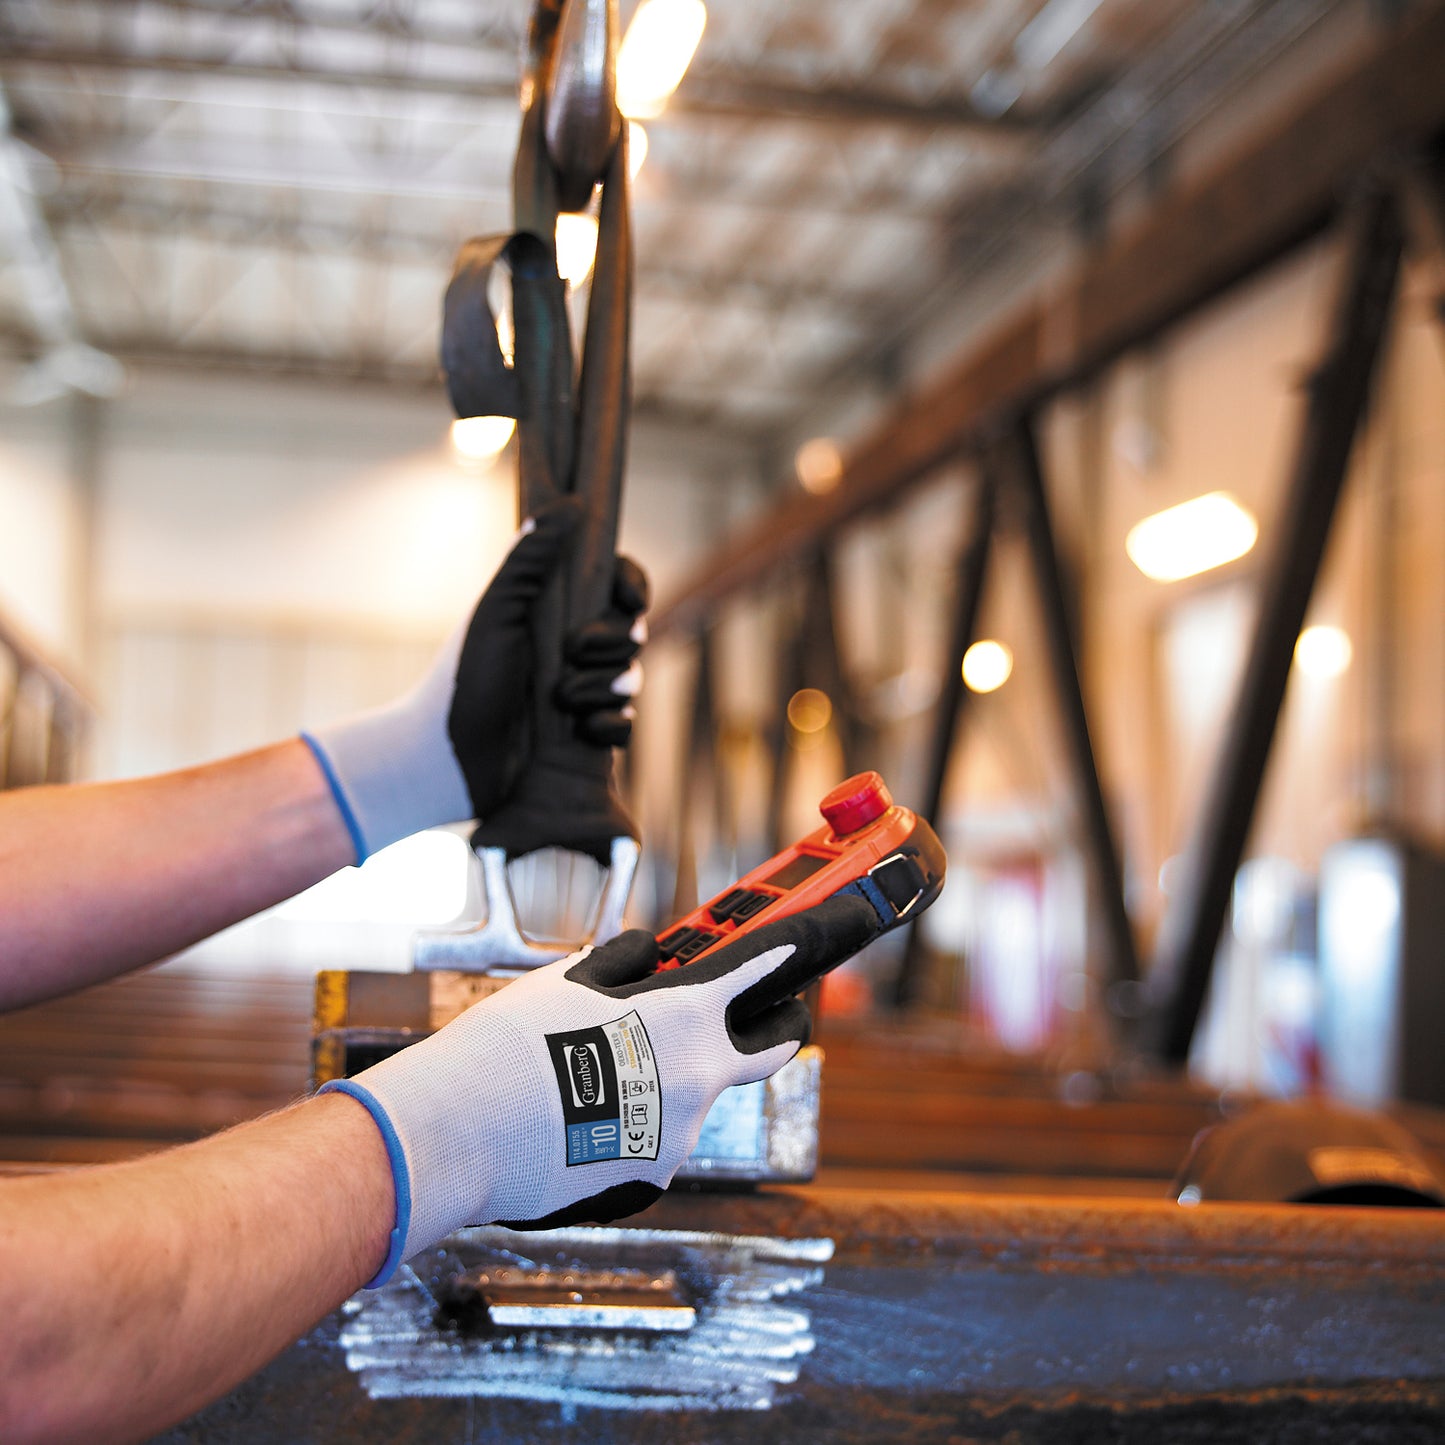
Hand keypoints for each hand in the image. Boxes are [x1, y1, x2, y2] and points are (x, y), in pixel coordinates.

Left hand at [303, 500, 647, 859]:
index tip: (628, 598)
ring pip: (630, 680)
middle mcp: (573, 650)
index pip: (615, 586)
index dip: (631, 586)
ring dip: (603, 687)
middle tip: (573, 649)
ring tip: (561, 698)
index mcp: (554, 613)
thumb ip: (530, 558)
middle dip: (613, 642)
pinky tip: (580, 730)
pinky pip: (623, 727)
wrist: (446, 757)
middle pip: (630, 632)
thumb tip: (569, 502)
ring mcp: (583, 693)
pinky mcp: (586, 738)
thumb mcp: (497, 611)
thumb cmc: (462, 678)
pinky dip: (607, 728)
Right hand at [322, 892, 879, 1283]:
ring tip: (593, 1079)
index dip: (789, 953)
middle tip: (777, 1016)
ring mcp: (682, 1137)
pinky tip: (578, 1123)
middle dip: (783, 1028)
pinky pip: (656, 1142)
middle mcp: (700, 1079)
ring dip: (669, 1084)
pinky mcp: (651, 1181)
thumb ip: (626, 969)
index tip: (805, 946)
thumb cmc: (512, 1043)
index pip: (761, 972)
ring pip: (694, 1098)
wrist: (462, 1132)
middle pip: (772, 1049)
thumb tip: (649, 959)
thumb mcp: (571, 980)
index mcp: (686, 1016)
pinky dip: (633, 1129)